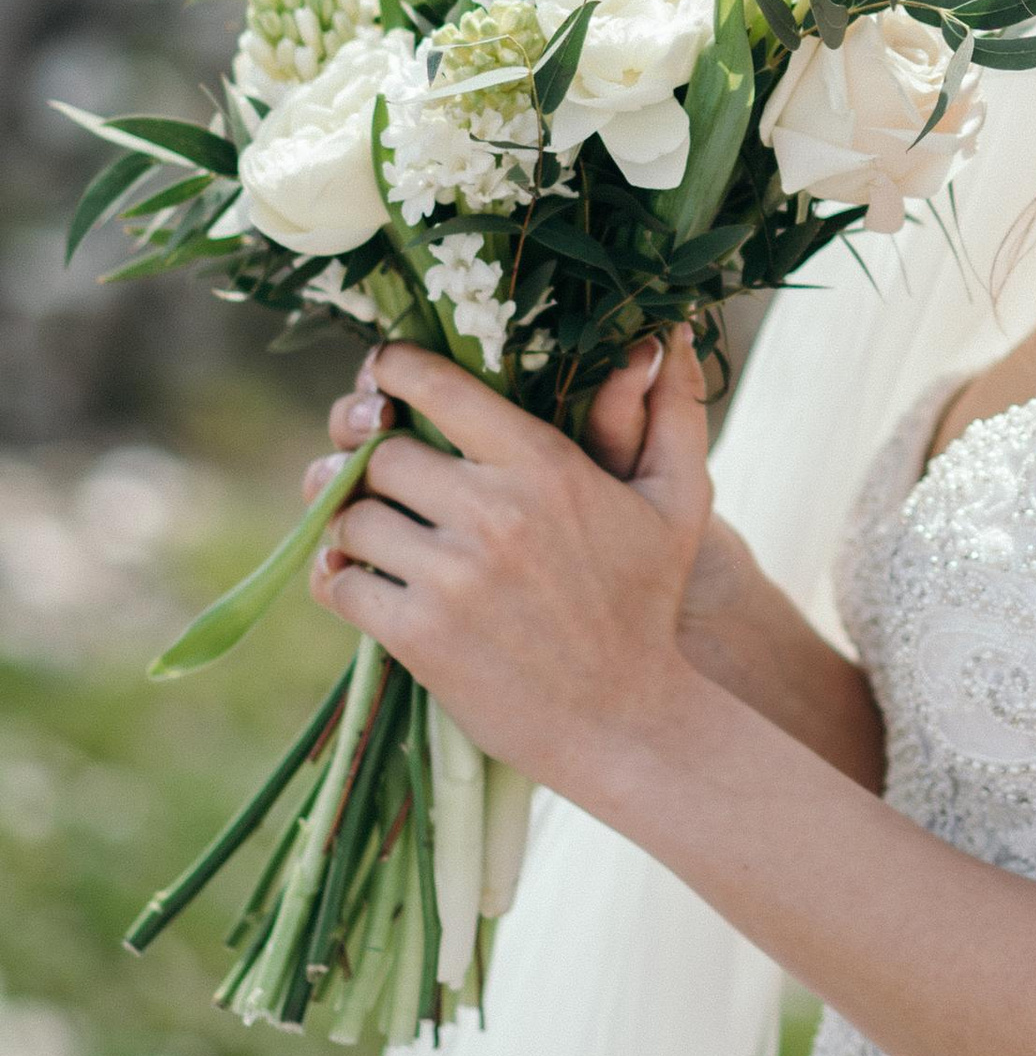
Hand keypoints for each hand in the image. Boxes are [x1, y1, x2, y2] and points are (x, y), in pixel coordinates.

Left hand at [310, 333, 758, 662]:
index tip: (380, 378)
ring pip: (351, 516)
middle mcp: (494, 512)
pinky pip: (340, 581)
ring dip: (349, 523)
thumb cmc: (646, 605)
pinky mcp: (419, 635)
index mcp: (545, 465)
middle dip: (366, 459)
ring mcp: (453, 576)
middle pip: (379, 453)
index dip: (391, 371)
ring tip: (366, 533)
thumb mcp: (677, 503)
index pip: (436, 386)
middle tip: (368, 472)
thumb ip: (673, 414)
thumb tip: (671, 335)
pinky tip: (360, 582)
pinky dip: (338, 578)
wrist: (626, 720)